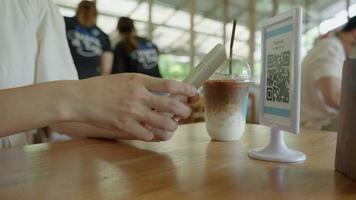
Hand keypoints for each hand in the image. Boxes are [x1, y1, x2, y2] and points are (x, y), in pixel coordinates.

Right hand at [66, 73, 196, 140]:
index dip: (186, 89)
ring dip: (172, 126)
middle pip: (172, 105)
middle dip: (184, 110)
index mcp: (139, 80)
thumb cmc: (102, 87)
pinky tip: (151, 132)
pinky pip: (148, 135)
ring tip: (171, 125)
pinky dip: (153, 135)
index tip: (194, 92)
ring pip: (164, 123)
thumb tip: (166, 90)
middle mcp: (138, 95)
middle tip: (185, 112)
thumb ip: (145, 84)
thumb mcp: (125, 78)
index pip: (170, 84)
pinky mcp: (124, 125)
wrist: (79, 98)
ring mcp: (131, 112)